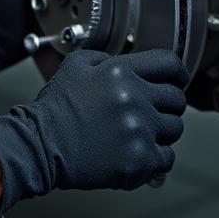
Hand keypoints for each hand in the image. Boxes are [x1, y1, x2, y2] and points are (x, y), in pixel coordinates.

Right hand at [0, 48, 187, 217]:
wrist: (41, 145)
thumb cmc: (55, 109)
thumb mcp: (74, 66)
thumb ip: (104, 58)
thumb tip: (127, 63)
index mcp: (120, 72)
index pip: (170, 64)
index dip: (177, 73)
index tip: (176, 80)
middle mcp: (134, 98)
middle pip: (177, 99)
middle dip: (166, 104)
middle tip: (148, 112)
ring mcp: (139, 130)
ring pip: (175, 128)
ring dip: (160, 131)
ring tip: (136, 133)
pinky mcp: (140, 159)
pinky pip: (167, 158)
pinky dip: (155, 157)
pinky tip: (134, 151)